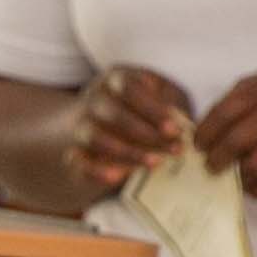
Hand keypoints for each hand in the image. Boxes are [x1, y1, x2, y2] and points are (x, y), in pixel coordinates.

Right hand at [69, 67, 193, 191]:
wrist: (99, 120)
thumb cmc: (144, 104)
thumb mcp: (161, 94)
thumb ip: (171, 101)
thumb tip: (181, 120)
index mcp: (114, 79)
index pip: (129, 89)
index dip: (152, 109)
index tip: (174, 128)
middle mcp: (93, 100)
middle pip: (114, 114)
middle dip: (147, 134)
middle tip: (176, 148)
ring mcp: (80, 126)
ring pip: (97, 138)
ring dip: (128, 152)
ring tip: (157, 163)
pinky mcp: (74, 153)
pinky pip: (78, 163)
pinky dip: (95, 171)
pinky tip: (117, 177)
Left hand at [196, 70, 256, 199]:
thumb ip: (239, 94)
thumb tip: (206, 124)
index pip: (226, 112)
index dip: (206, 132)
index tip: (198, 144)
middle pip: (238, 140)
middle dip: (216, 157)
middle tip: (210, 164)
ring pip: (256, 165)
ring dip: (236, 175)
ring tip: (231, 175)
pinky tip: (250, 185)